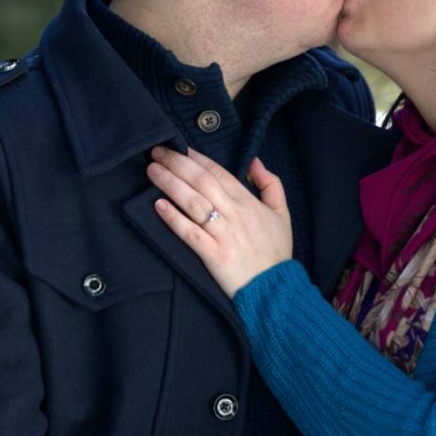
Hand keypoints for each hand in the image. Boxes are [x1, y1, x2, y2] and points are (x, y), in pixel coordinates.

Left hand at [147, 146, 292, 297]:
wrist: (275, 289)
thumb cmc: (276, 252)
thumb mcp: (283, 213)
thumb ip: (271, 184)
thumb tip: (255, 162)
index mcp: (248, 202)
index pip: (218, 172)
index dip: (196, 157)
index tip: (178, 146)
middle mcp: (234, 214)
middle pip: (202, 181)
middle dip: (177, 163)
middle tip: (156, 152)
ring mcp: (223, 234)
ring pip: (193, 202)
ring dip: (170, 184)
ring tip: (152, 172)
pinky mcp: (214, 255)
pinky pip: (190, 233)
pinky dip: (174, 219)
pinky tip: (158, 206)